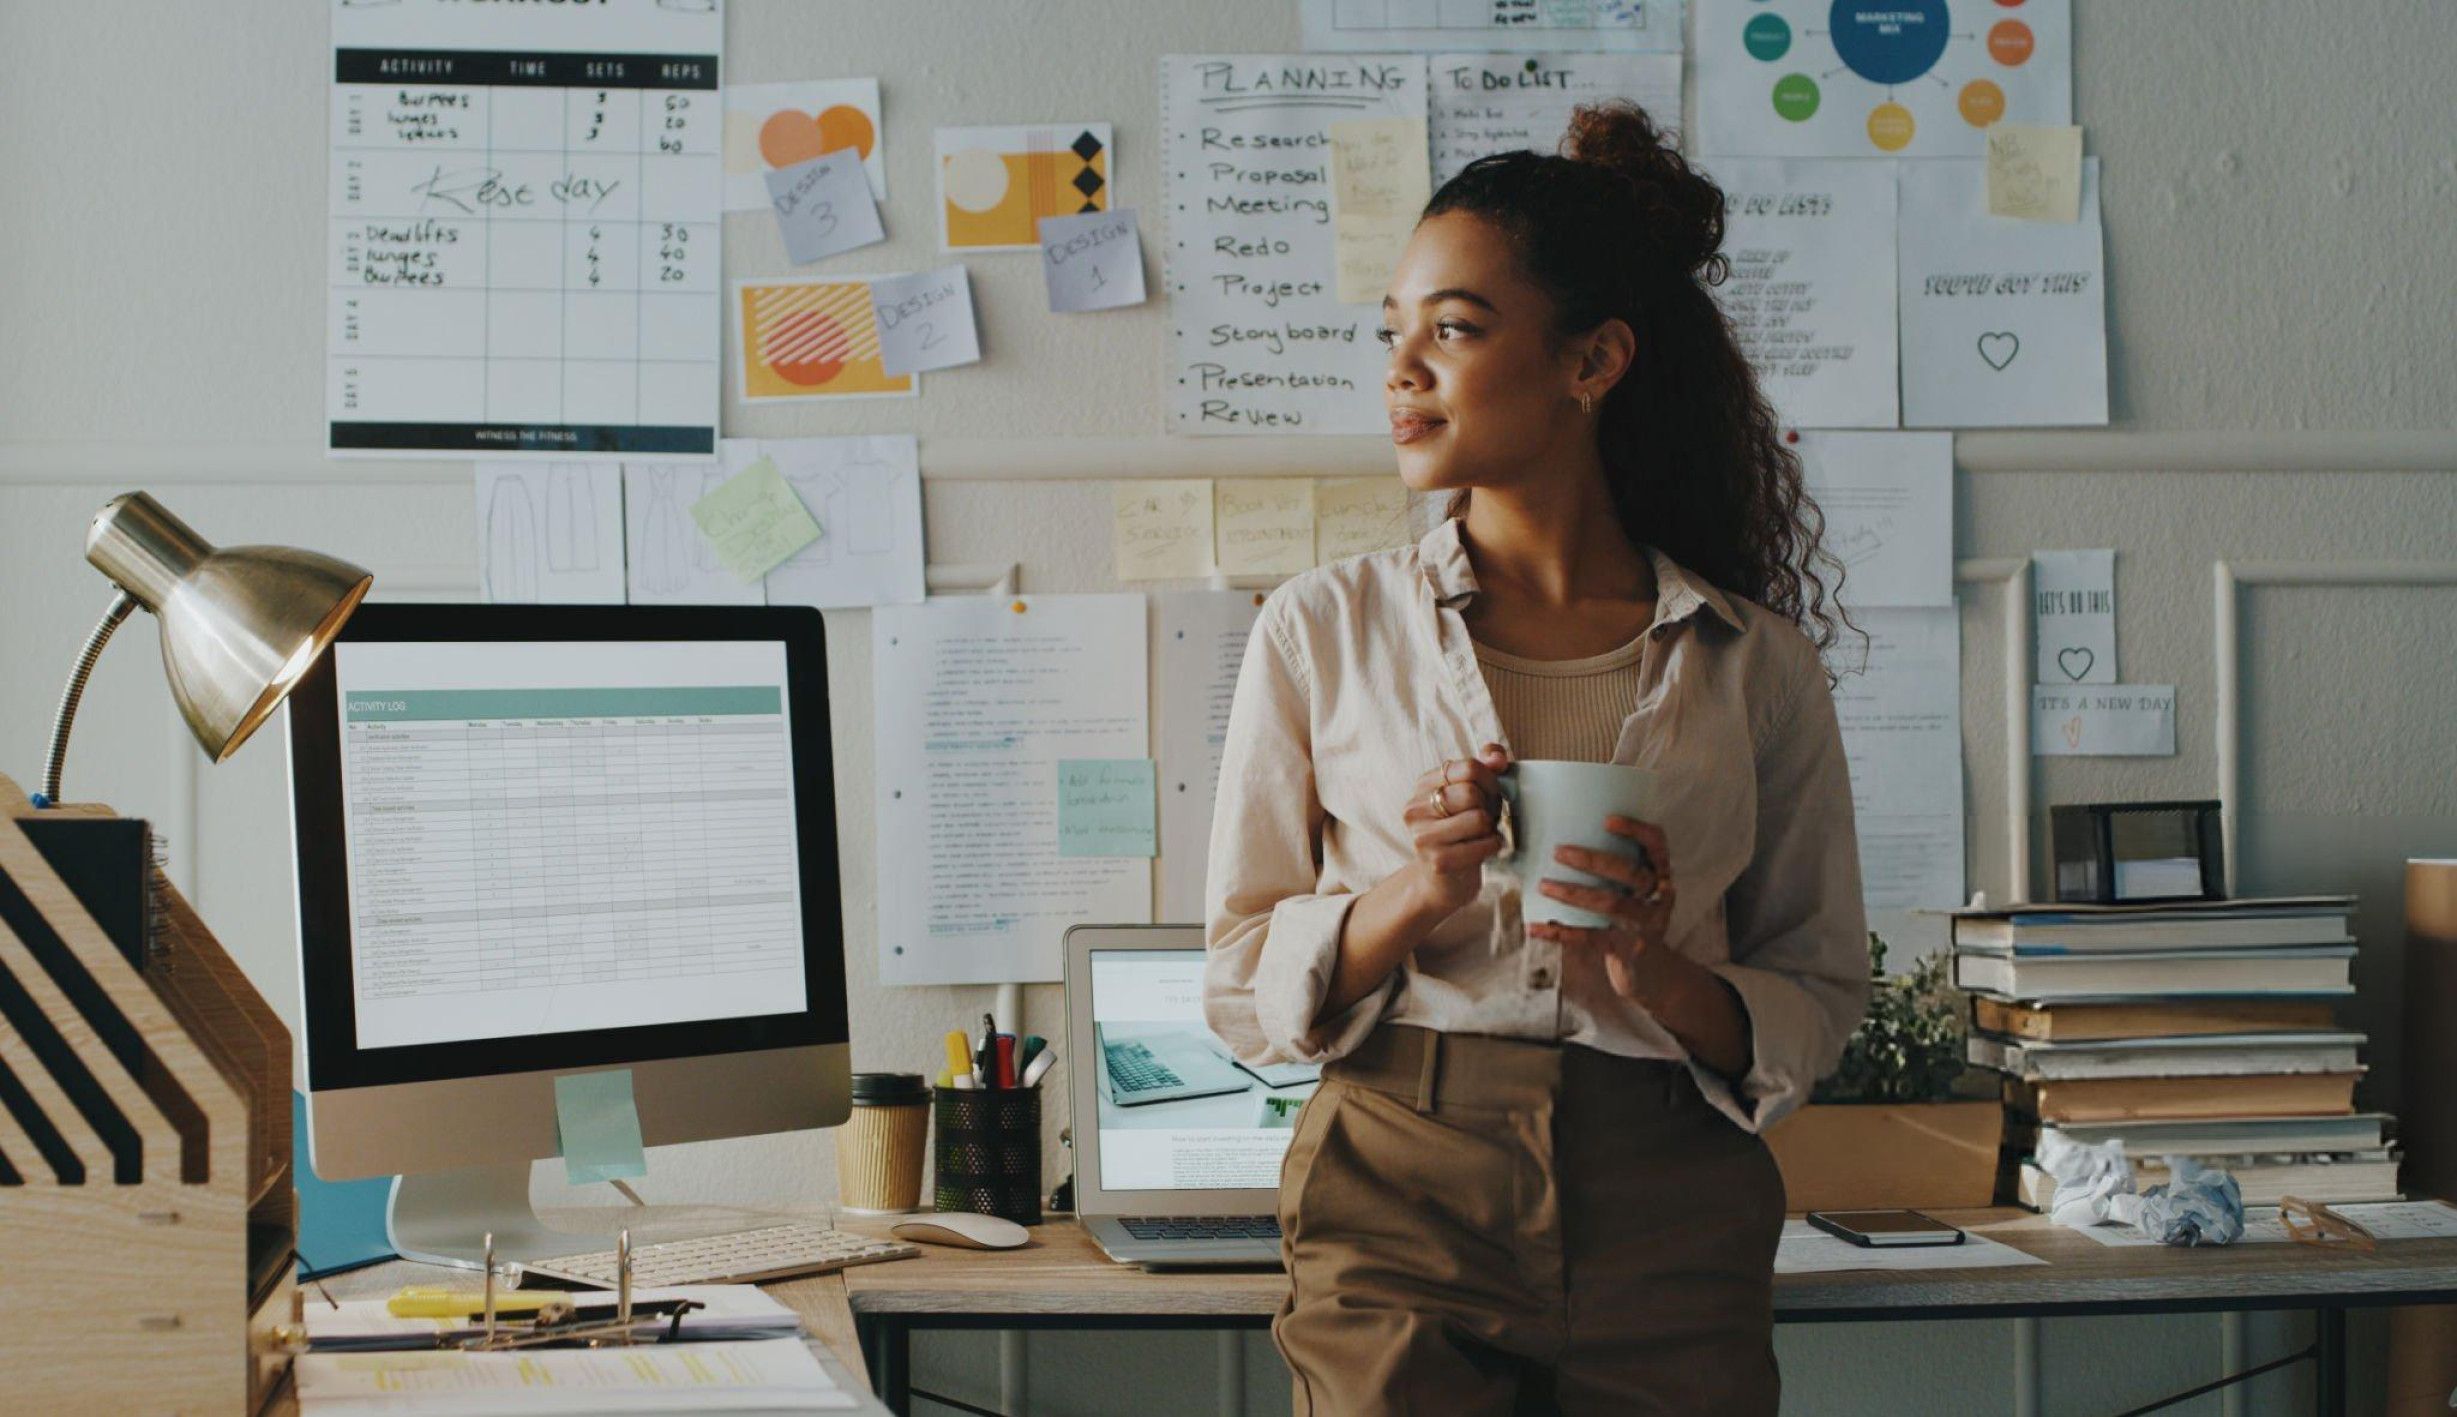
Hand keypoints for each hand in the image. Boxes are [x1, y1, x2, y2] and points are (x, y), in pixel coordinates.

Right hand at [1398, 744, 1510, 917]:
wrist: (1446, 881)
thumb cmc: (1463, 832)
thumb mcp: (1473, 793)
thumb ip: (1486, 767)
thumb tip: (1497, 757)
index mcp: (1423, 785)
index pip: (1468, 767)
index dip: (1490, 780)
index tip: (1490, 794)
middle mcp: (1415, 808)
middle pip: (1471, 793)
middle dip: (1490, 806)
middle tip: (1486, 819)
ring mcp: (1422, 836)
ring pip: (1477, 818)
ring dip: (1490, 828)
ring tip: (1482, 834)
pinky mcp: (1437, 861)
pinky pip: (1482, 844)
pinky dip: (1492, 846)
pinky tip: (1484, 850)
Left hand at [1526, 815, 1677, 1002]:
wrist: (1653, 973)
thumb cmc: (1634, 919)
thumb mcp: (1638, 892)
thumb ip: (1617, 867)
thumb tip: (1564, 835)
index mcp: (1660, 876)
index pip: (1657, 845)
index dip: (1637, 831)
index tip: (1607, 820)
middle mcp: (1657, 898)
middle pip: (1631, 874)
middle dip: (1594, 860)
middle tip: (1559, 852)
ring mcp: (1642, 926)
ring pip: (1610, 903)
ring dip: (1573, 893)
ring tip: (1543, 884)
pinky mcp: (1624, 949)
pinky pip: (1589, 938)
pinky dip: (1559, 932)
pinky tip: (1535, 927)